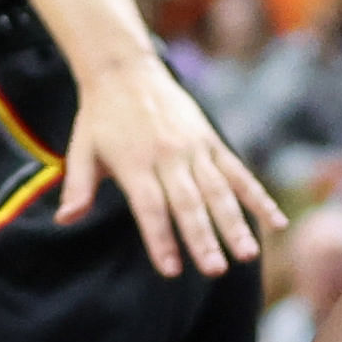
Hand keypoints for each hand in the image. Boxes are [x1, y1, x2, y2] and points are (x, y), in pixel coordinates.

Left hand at [56, 49, 285, 276]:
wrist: (126, 70)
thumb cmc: (100, 117)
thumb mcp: (81, 150)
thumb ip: (77, 186)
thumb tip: (65, 220)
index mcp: (134, 162)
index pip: (150, 207)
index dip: (161, 238)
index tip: (172, 271)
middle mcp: (168, 155)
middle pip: (189, 202)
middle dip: (203, 238)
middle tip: (215, 270)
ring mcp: (194, 147)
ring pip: (218, 190)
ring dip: (235, 222)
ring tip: (247, 254)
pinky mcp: (211, 141)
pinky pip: (238, 172)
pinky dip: (257, 197)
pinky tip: (275, 221)